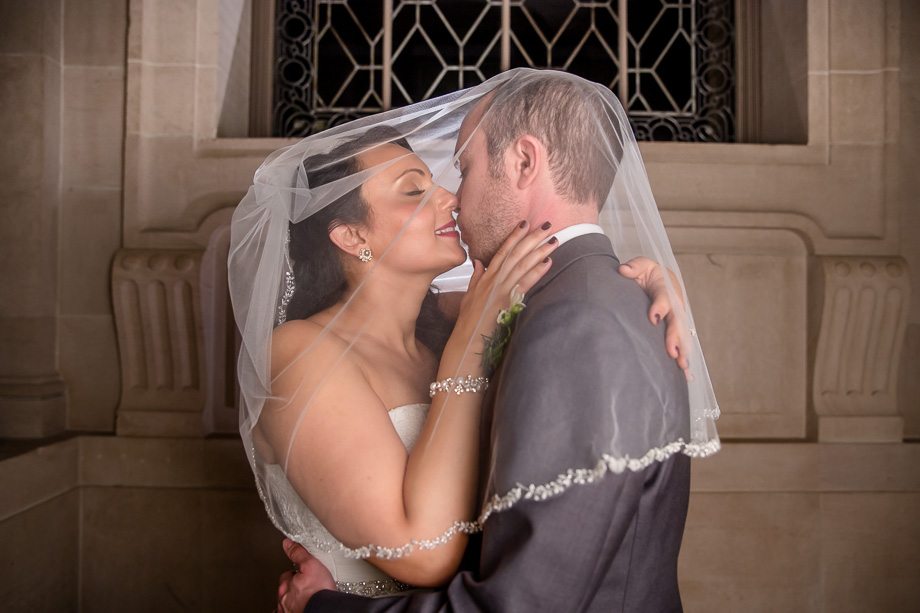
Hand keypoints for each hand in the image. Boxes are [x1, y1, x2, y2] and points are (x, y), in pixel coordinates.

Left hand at [277, 538, 334, 612]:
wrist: (324, 609)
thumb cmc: (319, 592)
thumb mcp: (311, 565)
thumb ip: (299, 554)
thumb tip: (288, 544)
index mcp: (285, 585)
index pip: (286, 576)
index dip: (296, 573)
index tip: (303, 574)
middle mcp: (283, 599)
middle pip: (286, 589)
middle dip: (294, 587)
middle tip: (307, 585)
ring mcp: (288, 611)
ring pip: (288, 602)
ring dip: (295, 599)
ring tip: (307, 596)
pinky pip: (290, 612)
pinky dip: (296, 609)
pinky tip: (305, 606)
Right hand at [455, 220, 558, 341]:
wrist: (467, 336)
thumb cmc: (468, 319)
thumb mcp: (469, 294)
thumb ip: (476, 276)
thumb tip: (478, 262)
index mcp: (487, 276)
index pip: (503, 251)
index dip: (514, 236)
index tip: (525, 223)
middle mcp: (495, 279)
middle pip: (517, 254)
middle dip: (532, 238)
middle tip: (547, 225)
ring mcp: (502, 289)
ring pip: (523, 265)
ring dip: (539, 251)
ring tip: (553, 241)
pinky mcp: (509, 301)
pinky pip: (525, 283)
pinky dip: (537, 272)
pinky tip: (548, 263)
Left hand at [618, 257, 690, 377]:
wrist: (658, 278)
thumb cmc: (647, 273)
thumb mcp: (640, 265)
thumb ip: (634, 267)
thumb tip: (623, 270)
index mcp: (666, 287)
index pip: (664, 297)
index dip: (659, 307)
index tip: (653, 318)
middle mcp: (675, 304)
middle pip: (676, 321)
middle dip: (675, 337)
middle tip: (673, 352)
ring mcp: (677, 317)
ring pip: (681, 335)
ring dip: (683, 351)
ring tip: (682, 367)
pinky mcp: (675, 327)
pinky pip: (681, 343)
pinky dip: (683, 358)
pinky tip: (686, 376)